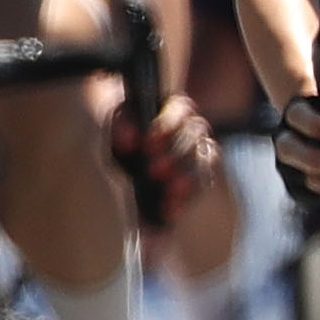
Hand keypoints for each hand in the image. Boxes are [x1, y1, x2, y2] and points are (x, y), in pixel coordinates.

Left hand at [111, 92, 220, 230]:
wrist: (127, 155)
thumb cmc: (124, 133)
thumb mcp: (116, 126)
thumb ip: (121, 126)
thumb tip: (130, 140)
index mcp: (176, 109)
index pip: (180, 111)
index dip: (166, 125)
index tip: (147, 142)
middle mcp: (194, 129)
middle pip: (193, 139)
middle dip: (174, 155)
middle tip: (153, 170)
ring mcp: (201, 154)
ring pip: (203, 163)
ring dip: (185, 179)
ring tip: (167, 194)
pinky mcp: (200, 178)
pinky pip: (200, 187)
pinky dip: (185, 199)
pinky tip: (169, 210)